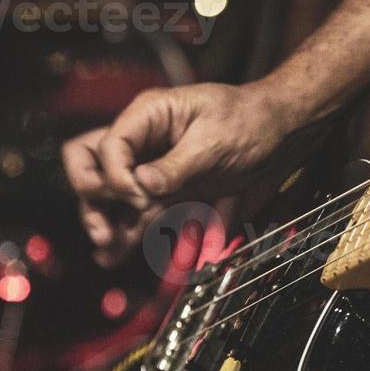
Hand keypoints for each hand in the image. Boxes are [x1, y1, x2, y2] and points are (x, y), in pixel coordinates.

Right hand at [61, 82, 295, 266]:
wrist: (278, 131)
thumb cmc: (248, 120)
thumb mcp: (215, 140)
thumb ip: (176, 165)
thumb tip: (142, 185)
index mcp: (149, 114)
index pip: (108, 145)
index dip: (116, 175)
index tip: (141, 197)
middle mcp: (142, 139)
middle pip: (90, 163)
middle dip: (92, 195)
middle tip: (105, 225)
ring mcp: (151, 166)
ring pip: (109, 193)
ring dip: (102, 219)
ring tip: (107, 249)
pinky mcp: (166, 190)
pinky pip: (136, 212)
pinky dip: (125, 232)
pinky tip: (112, 256)